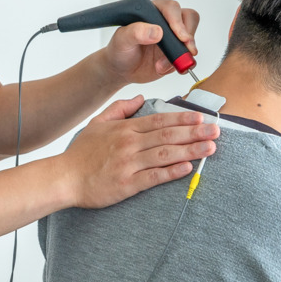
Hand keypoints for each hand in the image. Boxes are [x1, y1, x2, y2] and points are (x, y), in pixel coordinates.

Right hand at [59, 96, 218, 208]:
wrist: (64, 178)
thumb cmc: (81, 153)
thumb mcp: (97, 123)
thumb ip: (120, 109)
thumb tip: (139, 97)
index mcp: (125, 129)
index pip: (159, 120)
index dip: (182, 118)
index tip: (201, 117)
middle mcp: (129, 144)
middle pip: (168, 135)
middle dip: (194, 132)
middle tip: (216, 130)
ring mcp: (128, 164)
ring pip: (165, 154)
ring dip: (191, 150)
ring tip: (210, 148)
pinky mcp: (127, 184)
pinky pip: (154, 177)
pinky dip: (172, 172)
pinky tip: (188, 168)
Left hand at [100, 0, 199, 85]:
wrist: (121, 69)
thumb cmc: (119, 50)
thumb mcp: (121, 40)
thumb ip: (136, 32)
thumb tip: (157, 31)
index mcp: (152, 11)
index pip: (172, 9)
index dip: (178, 22)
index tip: (180, 37)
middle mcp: (165, 22)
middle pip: (189, 19)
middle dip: (188, 37)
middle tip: (184, 50)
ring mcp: (173, 37)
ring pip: (191, 39)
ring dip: (181, 54)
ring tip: (161, 66)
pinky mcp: (176, 52)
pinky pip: (188, 57)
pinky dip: (182, 64)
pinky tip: (166, 69)